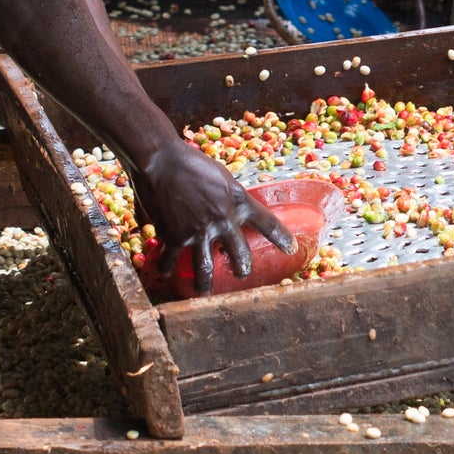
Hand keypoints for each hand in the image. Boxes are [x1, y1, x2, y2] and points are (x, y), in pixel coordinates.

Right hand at [131, 141, 286, 293]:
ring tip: (205, 293)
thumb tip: (225, 206)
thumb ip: (226, 196)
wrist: (161, 160)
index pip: (268, 223)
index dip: (282, 238)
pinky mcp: (175, 236)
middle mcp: (223, 220)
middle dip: (243, 269)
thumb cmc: (190, 161)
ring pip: (206, 268)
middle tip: (242, 275)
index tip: (291, 249)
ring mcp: (199, 231)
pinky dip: (167, 267)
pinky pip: (171, 259)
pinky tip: (165, 273)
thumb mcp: (221, 176)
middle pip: (241, 255)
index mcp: (238, 201)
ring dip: (205, 284)